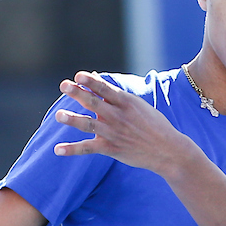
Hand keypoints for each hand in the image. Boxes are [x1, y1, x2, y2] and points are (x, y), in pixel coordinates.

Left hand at [53, 72, 197, 177]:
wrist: (168, 150)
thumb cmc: (153, 124)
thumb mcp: (137, 105)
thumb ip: (114, 93)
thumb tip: (94, 77)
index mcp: (127, 102)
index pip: (106, 89)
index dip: (91, 81)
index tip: (78, 75)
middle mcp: (119, 116)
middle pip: (94, 103)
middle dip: (78, 93)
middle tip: (63, 85)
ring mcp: (114, 133)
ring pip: (89, 125)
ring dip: (73, 120)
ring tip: (58, 115)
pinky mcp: (111, 149)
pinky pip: (88, 148)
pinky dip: (72, 149)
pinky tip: (57, 149)